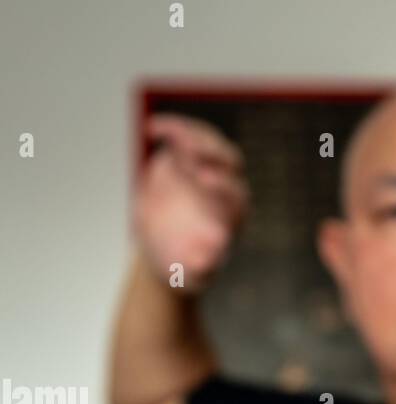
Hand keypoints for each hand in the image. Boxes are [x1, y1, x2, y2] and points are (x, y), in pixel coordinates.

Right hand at [133, 113, 249, 293]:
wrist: (162, 248)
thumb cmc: (181, 264)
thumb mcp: (188, 275)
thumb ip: (198, 270)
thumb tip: (206, 263)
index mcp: (231, 214)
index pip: (236, 194)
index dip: (223, 184)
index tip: (203, 179)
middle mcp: (225, 187)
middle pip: (230, 161)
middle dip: (214, 153)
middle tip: (192, 150)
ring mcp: (207, 167)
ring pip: (208, 142)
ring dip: (192, 134)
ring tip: (171, 133)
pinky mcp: (187, 156)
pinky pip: (183, 135)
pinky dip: (171, 128)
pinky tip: (152, 128)